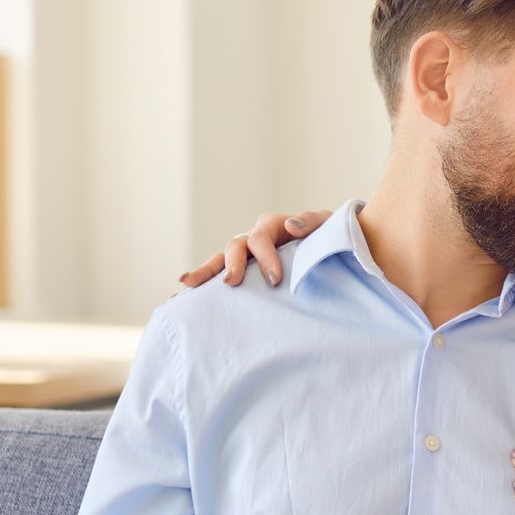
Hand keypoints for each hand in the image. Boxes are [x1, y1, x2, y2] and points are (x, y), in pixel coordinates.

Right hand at [178, 209, 332, 288]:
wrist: (330, 251)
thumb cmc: (328, 237)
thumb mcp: (327, 225)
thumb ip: (312, 221)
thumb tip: (290, 225)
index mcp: (273, 225)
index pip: (261, 238)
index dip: (265, 257)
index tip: (274, 279)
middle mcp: (255, 238)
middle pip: (236, 246)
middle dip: (233, 264)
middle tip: (233, 282)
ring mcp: (247, 255)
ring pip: (221, 259)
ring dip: (206, 271)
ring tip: (188, 283)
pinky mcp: (245, 271)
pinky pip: (220, 274)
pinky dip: (204, 281)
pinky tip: (184, 293)